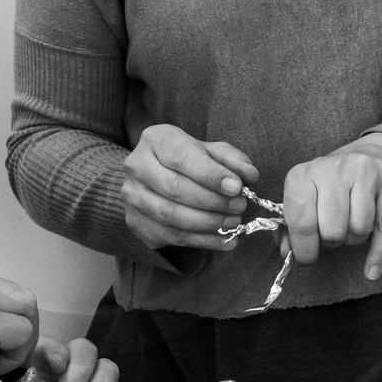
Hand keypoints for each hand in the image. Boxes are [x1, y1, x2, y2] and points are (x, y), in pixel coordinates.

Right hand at [122, 124, 258, 251]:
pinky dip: (202, 241)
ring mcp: (132, 196)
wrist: (153, 176)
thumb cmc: (188, 160)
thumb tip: (249, 176)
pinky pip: (170, 236)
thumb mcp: (211, 151)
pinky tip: (224, 240)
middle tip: (239, 207)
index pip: (182, 157)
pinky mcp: (136, 222)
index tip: (237, 187)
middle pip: (174, 188)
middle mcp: (137, 166)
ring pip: (170, 215)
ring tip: (233, 224)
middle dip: (212, 201)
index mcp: (156, 140)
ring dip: (207, 223)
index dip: (211, 175)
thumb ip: (232, 160)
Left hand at [282, 136, 381, 280]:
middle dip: (331, 241)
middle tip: (332, 234)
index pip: (301, 221)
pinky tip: (370, 270)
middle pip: (332, 230)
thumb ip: (292, 226)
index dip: (303, 248)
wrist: (374, 153)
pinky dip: (376, 255)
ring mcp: (366, 173)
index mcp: (304, 173)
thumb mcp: (307, 196)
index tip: (306, 259)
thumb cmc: (332, 183)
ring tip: (351, 225)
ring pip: (359, 230)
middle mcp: (335, 169)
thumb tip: (288, 253)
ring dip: (354, 238)